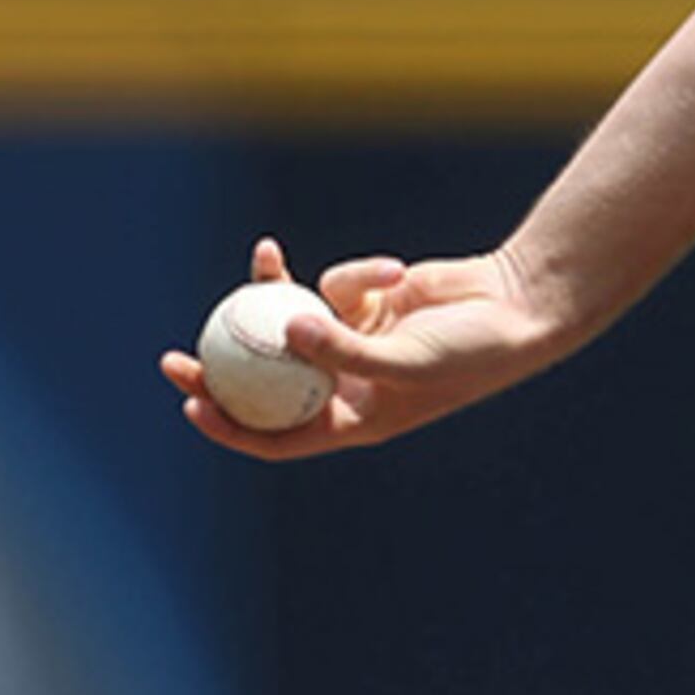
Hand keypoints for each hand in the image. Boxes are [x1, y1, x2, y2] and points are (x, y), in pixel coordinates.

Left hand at [159, 233, 574, 461]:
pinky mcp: (367, 304)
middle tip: (176, 354)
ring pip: (292, 324)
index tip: (193, 402)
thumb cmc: (469, 351)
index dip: (230, 425)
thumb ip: (343, 349)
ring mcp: (353, 342)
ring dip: (288, 292)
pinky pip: (335, 286)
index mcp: (352, 419)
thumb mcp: (405, 359)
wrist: (518, 304)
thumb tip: (283, 330)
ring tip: (267, 259)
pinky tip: (387, 268)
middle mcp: (345, 385)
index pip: (275, 435)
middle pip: (265, 385)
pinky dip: (353, 273)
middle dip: (220, 369)